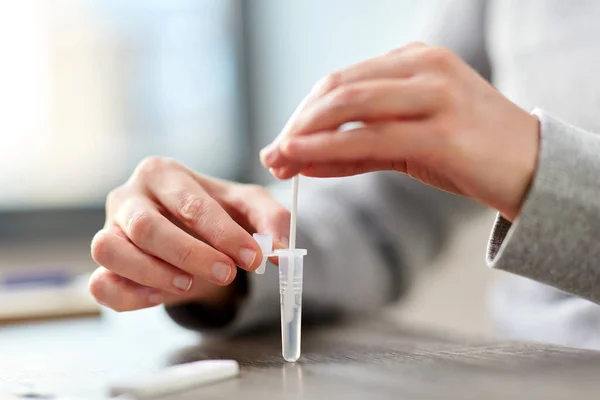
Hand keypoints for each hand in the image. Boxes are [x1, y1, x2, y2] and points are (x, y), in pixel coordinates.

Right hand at [90, 157, 288, 311]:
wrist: (185, 229)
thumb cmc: (214, 212)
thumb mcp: (247, 206)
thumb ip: (271, 219)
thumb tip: (282, 250)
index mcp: (164, 174)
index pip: (190, 203)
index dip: (224, 233)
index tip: (255, 258)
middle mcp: (128, 196)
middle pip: (146, 226)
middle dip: (191, 254)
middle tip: (228, 274)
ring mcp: (107, 229)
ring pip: (110, 251)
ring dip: (154, 273)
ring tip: (191, 283)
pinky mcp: (101, 264)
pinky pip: (100, 284)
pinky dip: (129, 295)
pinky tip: (161, 296)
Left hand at [261, 43, 539, 220]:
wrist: (531, 169)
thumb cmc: (468, 153)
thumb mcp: (410, 140)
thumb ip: (359, 147)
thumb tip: (304, 160)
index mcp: (416, 60)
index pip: (343, 80)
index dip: (304, 111)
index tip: (281, 139)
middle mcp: (424, 69)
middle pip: (338, 89)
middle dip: (298, 122)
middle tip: (272, 151)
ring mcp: (435, 97)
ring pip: (349, 108)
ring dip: (305, 135)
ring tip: (279, 159)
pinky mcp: (442, 133)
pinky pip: (370, 140)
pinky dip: (328, 151)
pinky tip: (301, 162)